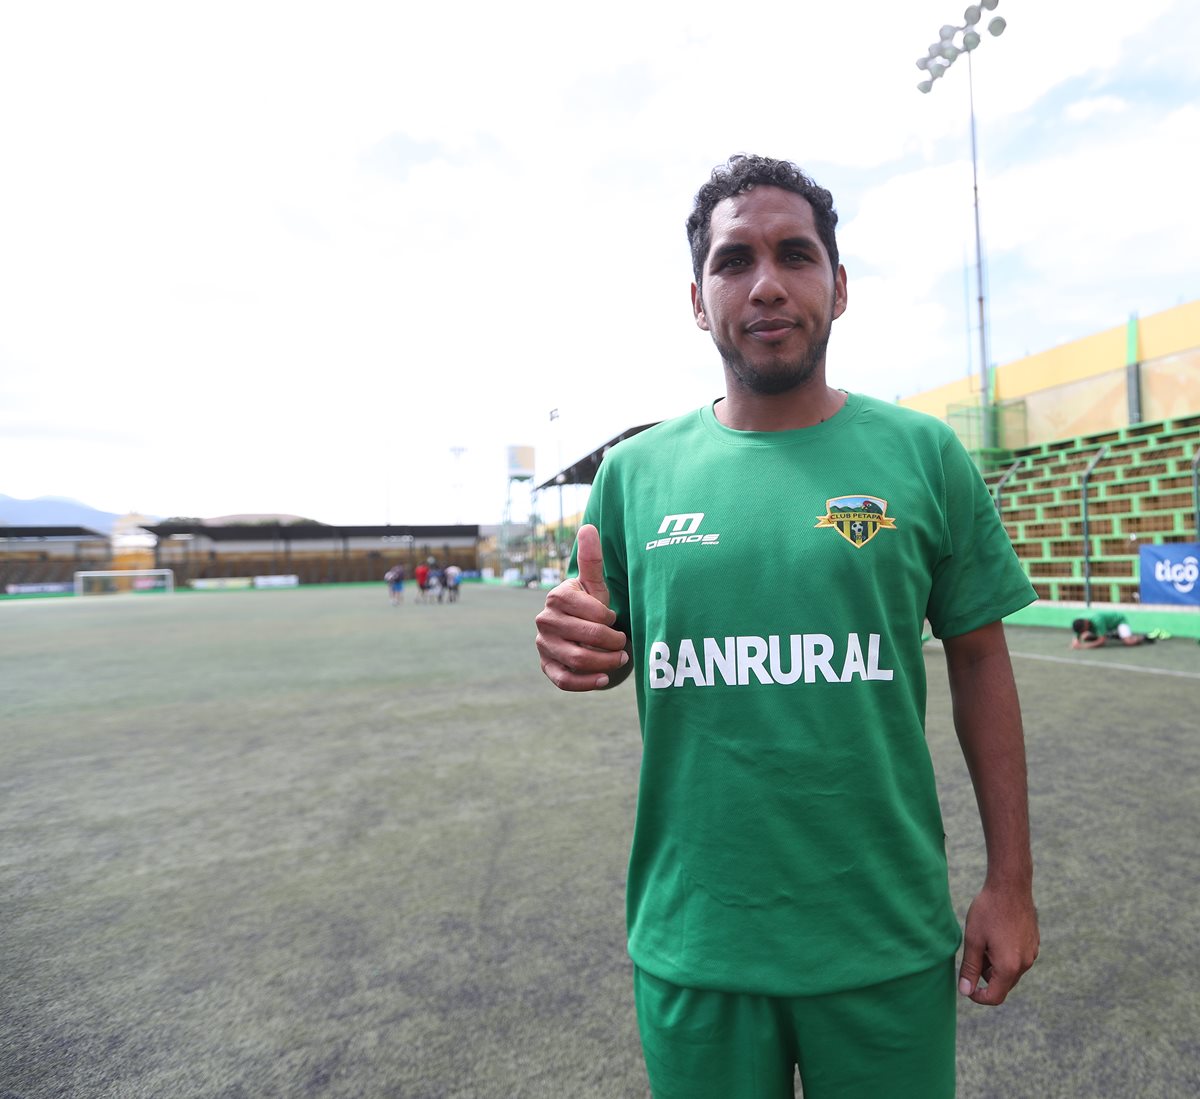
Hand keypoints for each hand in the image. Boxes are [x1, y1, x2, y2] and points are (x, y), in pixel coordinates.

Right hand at [535, 524, 628, 691]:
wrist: (580, 631)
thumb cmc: (591, 605)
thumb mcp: (595, 585)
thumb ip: (591, 559)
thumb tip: (588, 527)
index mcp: (556, 597)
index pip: (590, 611)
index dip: (608, 618)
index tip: (615, 618)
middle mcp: (544, 621)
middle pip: (585, 637)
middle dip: (612, 642)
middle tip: (623, 643)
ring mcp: (544, 646)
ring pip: (578, 659)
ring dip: (606, 662)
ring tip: (620, 659)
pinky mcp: (547, 667)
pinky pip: (565, 680)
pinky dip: (587, 682)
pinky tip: (605, 678)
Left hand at [958, 883, 1039, 1005]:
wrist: (1010, 886)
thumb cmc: (988, 911)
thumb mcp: (973, 939)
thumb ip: (969, 968)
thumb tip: (965, 991)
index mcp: (1009, 967)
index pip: (994, 997)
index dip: (977, 995)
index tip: (965, 984)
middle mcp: (1025, 964)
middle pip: (1002, 984)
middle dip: (985, 975)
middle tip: (973, 950)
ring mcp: (1032, 954)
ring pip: (1009, 971)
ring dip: (994, 964)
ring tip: (984, 939)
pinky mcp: (1033, 944)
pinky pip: (1017, 959)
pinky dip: (1004, 955)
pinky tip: (996, 933)